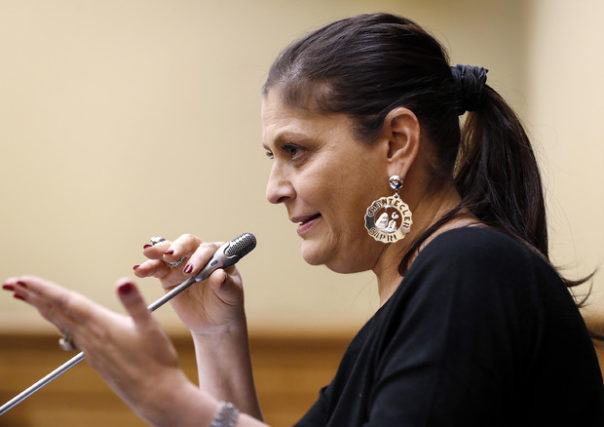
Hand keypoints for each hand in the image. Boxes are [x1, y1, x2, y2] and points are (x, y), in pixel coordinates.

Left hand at [2, 276, 206, 423]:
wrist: (155, 394)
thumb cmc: (156, 361)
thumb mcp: (149, 326)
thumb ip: (134, 302)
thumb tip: (123, 282)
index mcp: (101, 324)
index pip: (66, 302)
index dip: (43, 289)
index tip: (22, 279)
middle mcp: (90, 337)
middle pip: (55, 312)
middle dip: (32, 296)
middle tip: (10, 283)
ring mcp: (90, 349)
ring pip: (60, 323)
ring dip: (42, 307)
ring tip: (27, 297)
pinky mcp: (95, 358)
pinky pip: (70, 334)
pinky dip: (58, 322)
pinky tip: (60, 322)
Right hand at [133, 234, 245, 334]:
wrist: (214, 323)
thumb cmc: (227, 305)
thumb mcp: (231, 296)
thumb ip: (225, 285)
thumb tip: (219, 275)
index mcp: (218, 255)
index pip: (207, 249)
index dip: (199, 257)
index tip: (191, 271)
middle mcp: (199, 254)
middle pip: (187, 243)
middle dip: (178, 247)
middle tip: (170, 256)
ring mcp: (182, 264)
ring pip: (168, 252)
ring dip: (158, 252)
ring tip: (148, 254)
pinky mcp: (168, 276)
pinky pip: (157, 269)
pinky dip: (148, 268)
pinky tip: (139, 270)